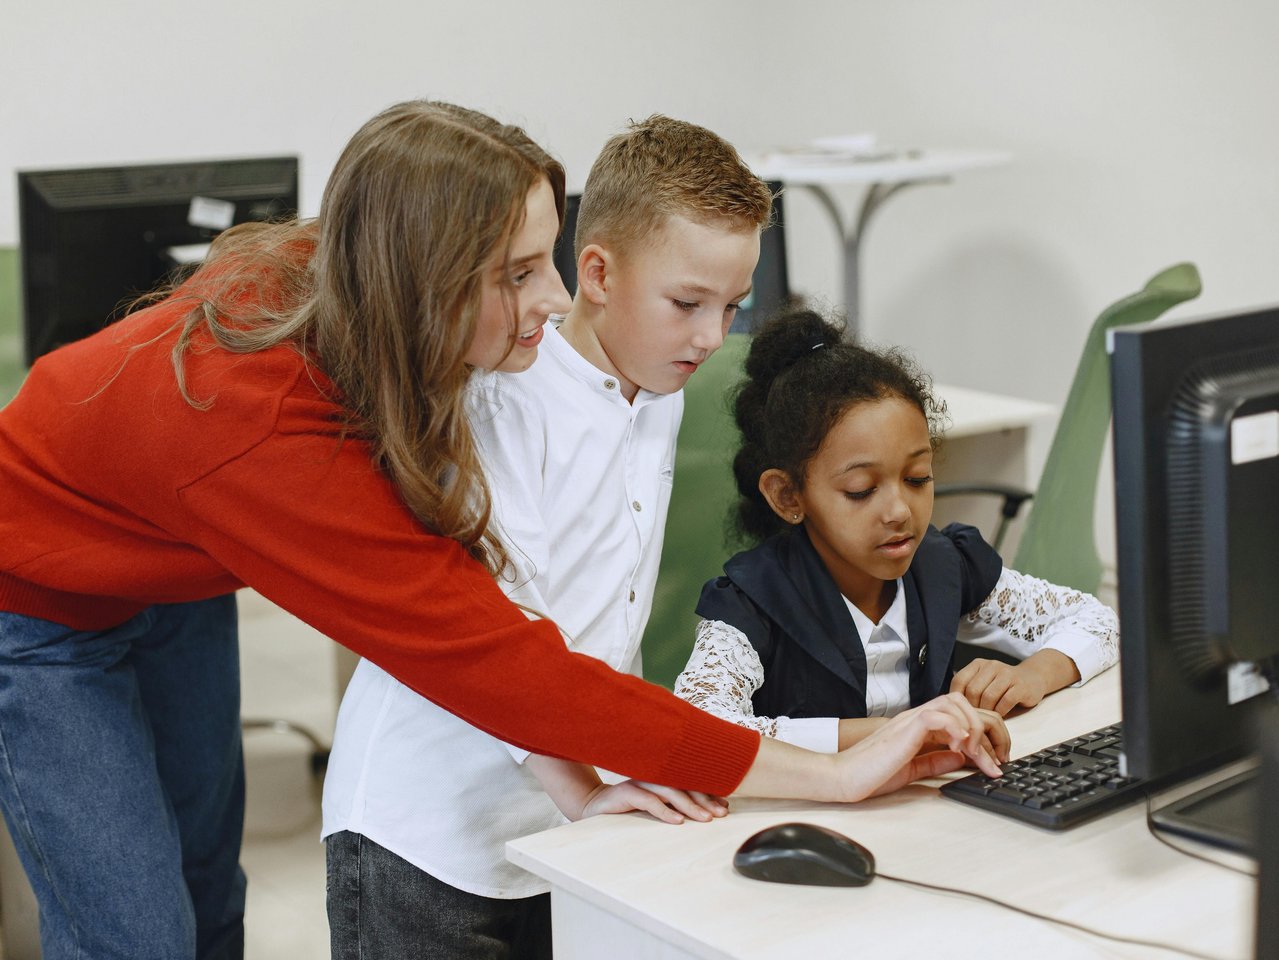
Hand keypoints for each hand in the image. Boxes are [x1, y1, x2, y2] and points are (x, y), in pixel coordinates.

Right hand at [579, 780, 729, 824]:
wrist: (594, 806)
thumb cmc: (629, 806)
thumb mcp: (655, 804)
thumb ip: (675, 804)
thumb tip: (708, 812)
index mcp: (662, 776)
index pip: (690, 782)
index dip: (709, 794)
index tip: (725, 807)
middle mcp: (654, 775)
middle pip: (684, 785)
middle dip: (705, 800)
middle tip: (721, 814)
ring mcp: (640, 782)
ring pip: (670, 792)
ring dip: (690, 806)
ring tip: (705, 819)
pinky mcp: (626, 792)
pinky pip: (649, 800)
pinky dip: (664, 811)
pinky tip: (678, 821)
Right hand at [835, 692, 1009, 799]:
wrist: (844, 777)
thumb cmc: (871, 774)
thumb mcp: (913, 769)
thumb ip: (936, 760)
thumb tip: (963, 758)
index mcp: (919, 726)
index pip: (959, 714)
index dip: (982, 735)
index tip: (991, 763)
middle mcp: (917, 717)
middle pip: (962, 700)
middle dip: (987, 727)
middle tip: (995, 758)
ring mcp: (910, 720)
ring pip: (954, 702)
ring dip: (973, 728)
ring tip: (976, 755)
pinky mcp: (905, 728)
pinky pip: (937, 715)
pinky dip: (955, 728)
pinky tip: (959, 749)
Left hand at [950, 650, 1079, 715]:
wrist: (1033, 678)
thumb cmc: (1002, 686)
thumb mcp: (983, 682)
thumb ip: (968, 690)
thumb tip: (951, 709)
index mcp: (978, 664)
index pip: (959, 681)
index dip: (957, 699)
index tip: (960, 712)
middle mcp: (991, 666)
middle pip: (973, 690)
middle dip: (972, 708)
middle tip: (974, 719)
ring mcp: (1007, 674)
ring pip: (988, 697)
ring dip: (986, 712)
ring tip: (987, 719)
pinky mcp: (1020, 686)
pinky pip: (1005, 702)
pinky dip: (1000, 713)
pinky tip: (1000, 717)